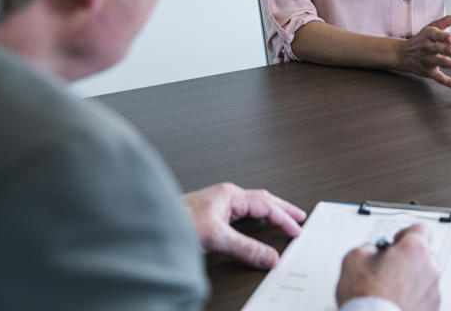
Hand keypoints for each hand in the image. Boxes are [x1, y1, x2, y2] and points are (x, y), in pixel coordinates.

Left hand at [182, 182, 305, 268]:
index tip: (296, 230)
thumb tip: (268, 255)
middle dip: (283, 209)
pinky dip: (255, 216)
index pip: (266, 205)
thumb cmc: (176, 221)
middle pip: (263, 199)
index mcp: (230, 195)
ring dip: (270, 210)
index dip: (284, 218)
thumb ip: (245, 248)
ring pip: (252, 204)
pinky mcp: (211, 212)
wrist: (150, 223)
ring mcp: (218, 202)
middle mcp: (226, 195)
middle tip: (299, 216)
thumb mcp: (216, 237)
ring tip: (283, 218)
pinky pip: (242, 210)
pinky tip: (254, 222)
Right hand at [336, 224, 439, 310]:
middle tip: (389, 267)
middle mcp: (430, 269)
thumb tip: (372, 251)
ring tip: (389, 290)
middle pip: (425, 254)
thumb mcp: (354, 259)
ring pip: (425, 278)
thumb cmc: (367, 299)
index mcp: (415, 251)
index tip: (396, 241)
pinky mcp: (432, 310)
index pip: (421, 229)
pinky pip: (424, 298)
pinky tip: (395, 303)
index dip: (406, 233)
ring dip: (411, 280)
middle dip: (408, 258)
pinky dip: (413, 298)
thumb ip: (369, 247)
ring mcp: (433, 292)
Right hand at [397, 9, 450, 90]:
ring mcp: (428, 61)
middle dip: (446, 50)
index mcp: (428, 35)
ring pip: (441, 63)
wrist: (402, 54)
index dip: (443, 37)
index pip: (435, 35)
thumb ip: (447, 20)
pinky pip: (440, 78)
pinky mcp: (429, 72)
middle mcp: (427, 48)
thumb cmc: (421, 38)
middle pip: (437, 49)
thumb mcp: (431, 27)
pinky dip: (449, 83)